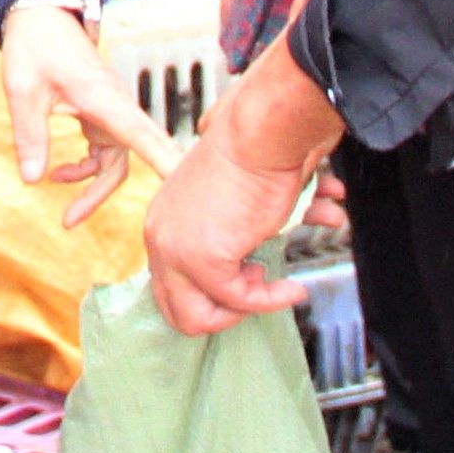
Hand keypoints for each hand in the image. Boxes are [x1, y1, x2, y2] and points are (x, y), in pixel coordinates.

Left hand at [0, 0, 177, 223]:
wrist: (40, 15)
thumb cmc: (34, 46)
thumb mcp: (23, 90)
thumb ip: (30, 134)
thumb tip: (33, 181)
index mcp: (104, 100)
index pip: (145, 138)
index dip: (168, 164)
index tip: (190, 190)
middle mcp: (115, 108)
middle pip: (124, 162)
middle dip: (99, 195)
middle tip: (68, 221)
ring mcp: (110, 111)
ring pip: (114, 161)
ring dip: (90, 185)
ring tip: (63, 211)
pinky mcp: (101, 113)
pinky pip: (104, 150)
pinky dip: (86, 167)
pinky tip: (59, 173)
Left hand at [144, 28, 344, 332]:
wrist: (262, 134)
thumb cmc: (259, 157)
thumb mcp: (235, 205)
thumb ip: (234, 239)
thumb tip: (256, 267)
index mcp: (164, 220)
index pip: (172, 281)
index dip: (213, 292)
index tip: (254, 274)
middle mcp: (160, 235)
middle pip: (174, 309)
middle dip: (222, 313)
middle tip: (260, 288)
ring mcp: (175, 250)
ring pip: (196, 318)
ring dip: (245, 310)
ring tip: (278, 287)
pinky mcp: (202, 259)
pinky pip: (238, 302)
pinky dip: (271, 302)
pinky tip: (293, 288)